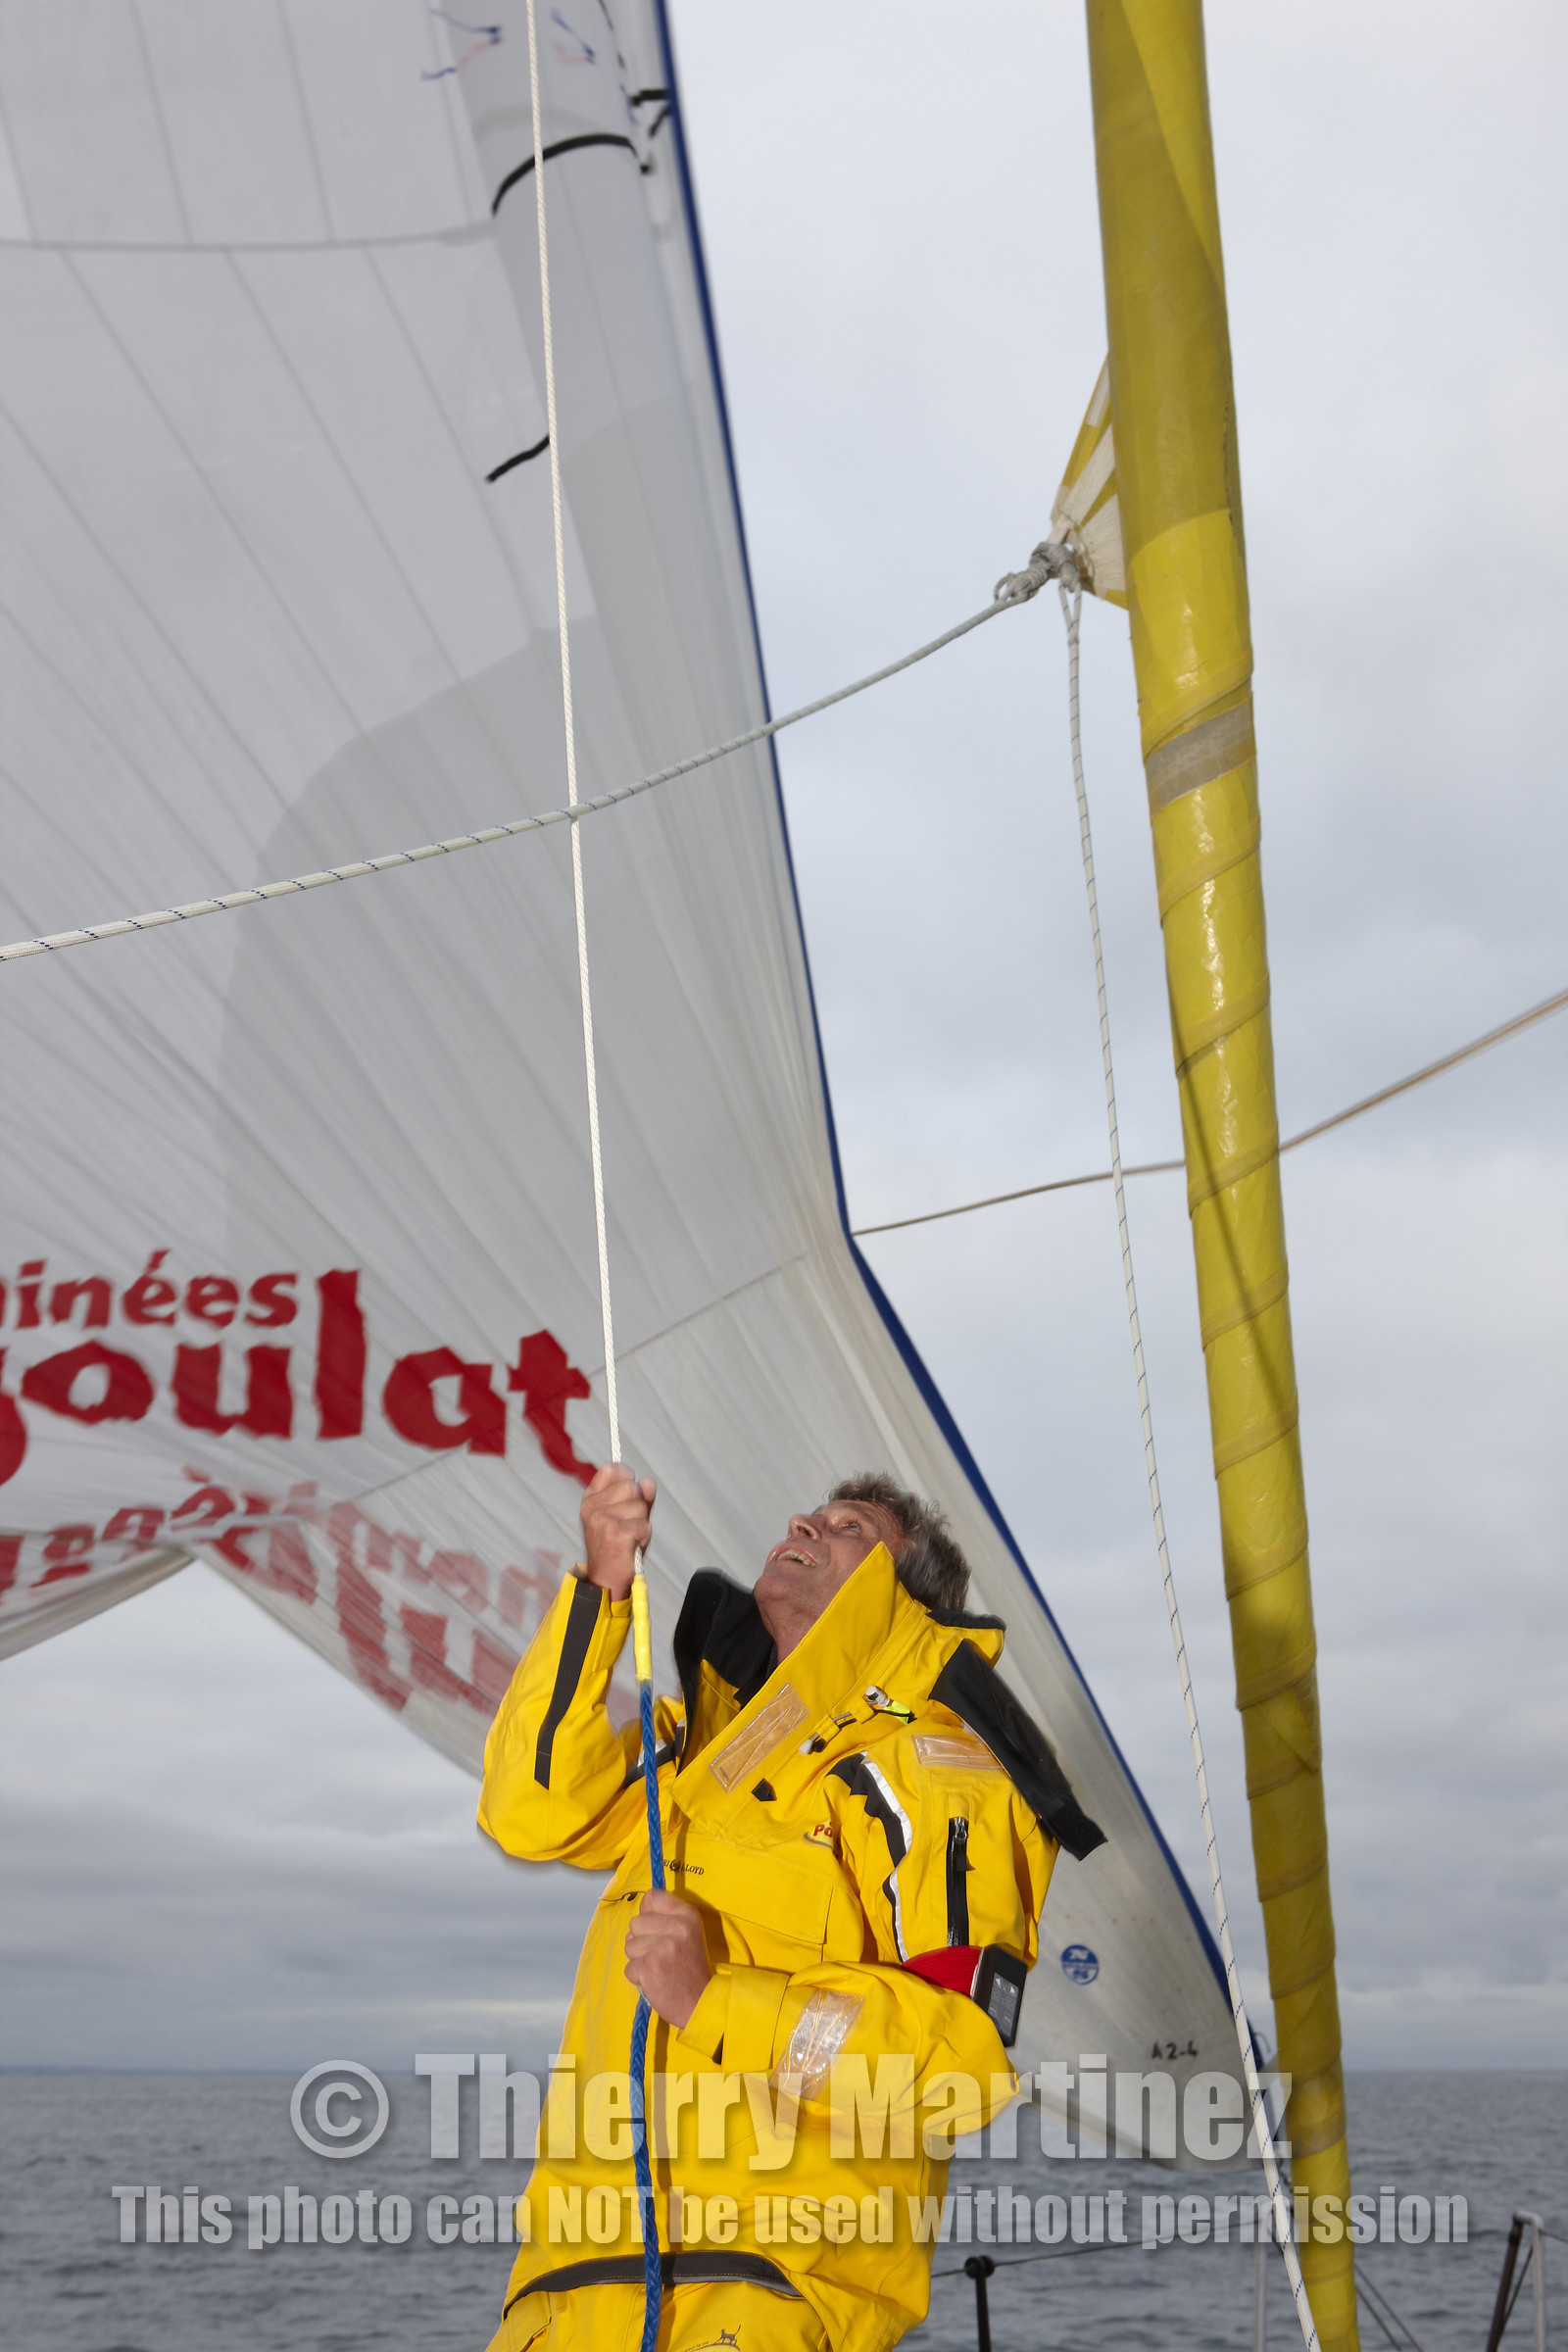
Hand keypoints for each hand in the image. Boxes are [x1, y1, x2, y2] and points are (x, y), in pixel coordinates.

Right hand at [580, 1462, 654, 1599]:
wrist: (605, 1579)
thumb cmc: (617, 1547)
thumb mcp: (625, 1517)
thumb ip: (638, 1498)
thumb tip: (648, 1482)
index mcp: (591, 1499)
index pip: (611, 1469)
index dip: (626, 1477)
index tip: (630, 1491)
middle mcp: (592, 1507)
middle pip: (632, 1487)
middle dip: (639, 1506)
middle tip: (629, 1525)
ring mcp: (601, 1519)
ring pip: (640, 1507)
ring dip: (642, 1524)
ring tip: (630, 1538)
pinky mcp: (615, 1532)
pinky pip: (644, 1525)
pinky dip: (644, 1537)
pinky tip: (631, 1546)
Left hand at [623, 1890, 712, 2030]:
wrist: (699, 2002)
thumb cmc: (690, 1967)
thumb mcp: (688, 1933)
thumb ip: (667, 1916)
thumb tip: (642, 1905)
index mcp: (687, 1915)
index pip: (652, 1897)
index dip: (648, 1913)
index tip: (657, 1929)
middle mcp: (676, 1927)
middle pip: (635, 1923)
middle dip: (641, 1941)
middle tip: (660, 1955)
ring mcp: (662, 1947)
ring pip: (629, 1945)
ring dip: (639, 1960)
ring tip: (658, 1968)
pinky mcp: (649, 1967)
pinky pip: (629, 1967)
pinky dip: (638, 1977)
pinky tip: (654, 1980)